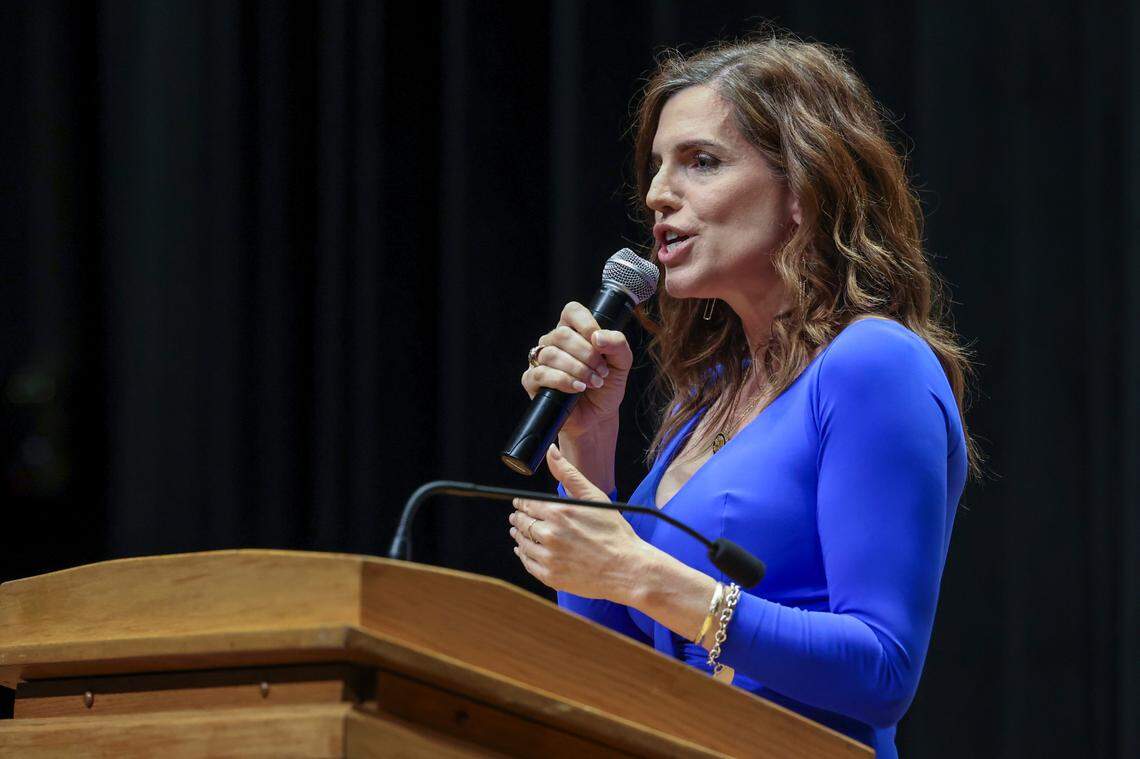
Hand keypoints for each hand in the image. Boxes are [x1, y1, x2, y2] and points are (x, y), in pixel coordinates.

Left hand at [509, 444, 649, 602]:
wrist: (626, 568)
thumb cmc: (614, 533)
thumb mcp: (594, 497)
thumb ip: (569, 474)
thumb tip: (552, 452)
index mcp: (559, 513)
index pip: (528, 504)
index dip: (522, 503)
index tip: (521, 504)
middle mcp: (551, 535)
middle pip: (522, 523)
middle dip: (519, 518)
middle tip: (517, 517)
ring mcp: (549, 557)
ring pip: (522, 543)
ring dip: (518, 536)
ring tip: (518, 532)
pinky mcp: (551, 576)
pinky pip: (528, 564)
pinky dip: (523, 556)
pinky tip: (524, 552)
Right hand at [520, 301, 633, 438]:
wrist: (597, 416)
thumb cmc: (607, 386)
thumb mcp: (621, 363)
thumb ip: (617, 344)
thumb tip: (598, 337)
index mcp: (574, 331)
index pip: (572, 311)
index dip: (586, 323)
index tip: (599, 342)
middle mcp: (554, 342)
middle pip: (562, 334)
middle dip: (586, 354)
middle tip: (602, 371)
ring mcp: (540, 360)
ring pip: (551, 354)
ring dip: (577, 370)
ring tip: (594, 383)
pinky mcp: (532, 380)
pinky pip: (541, 374)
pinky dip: (563, 381)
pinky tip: (577, 389)